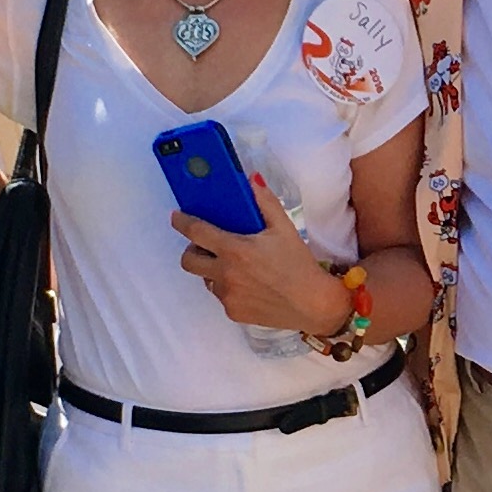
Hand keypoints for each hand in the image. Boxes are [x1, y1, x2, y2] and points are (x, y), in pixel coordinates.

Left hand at [173, 177, 347, 334]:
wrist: (314, 305)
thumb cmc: (299, 265)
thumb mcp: (284, 229)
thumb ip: (265, 202)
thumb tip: (252, 180)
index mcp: (235, 250)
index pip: (196, 232)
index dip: (182, 222)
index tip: (177, 217)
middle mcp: (226, 275)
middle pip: (189, 261)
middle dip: (193, 250)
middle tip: (208, 246)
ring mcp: (227, 296)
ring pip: (206, 278)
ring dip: (213, 269)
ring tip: (236, 265)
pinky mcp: (232, 312)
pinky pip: (221, 295)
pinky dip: (228, 287)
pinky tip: (249, 283)